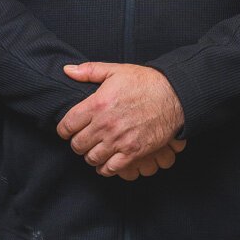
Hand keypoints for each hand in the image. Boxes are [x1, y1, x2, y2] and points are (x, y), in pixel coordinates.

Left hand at [56, 62, 183, 176]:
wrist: (174, 96)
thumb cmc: (145, 82)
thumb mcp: (115, 70)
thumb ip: (89, 71)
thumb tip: (67, 70)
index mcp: (97, 104)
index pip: (67, 125)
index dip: (64, 129)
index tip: (68, 129)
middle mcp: (105, 124)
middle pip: (77, 145)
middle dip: (77, 142)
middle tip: (83, 138)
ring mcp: (119, 140)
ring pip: (91, 158)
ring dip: (90, 155)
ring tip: (95, 149)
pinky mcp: (133, 152)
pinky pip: (110, 168)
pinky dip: (105, 168)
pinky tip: (106, 161)